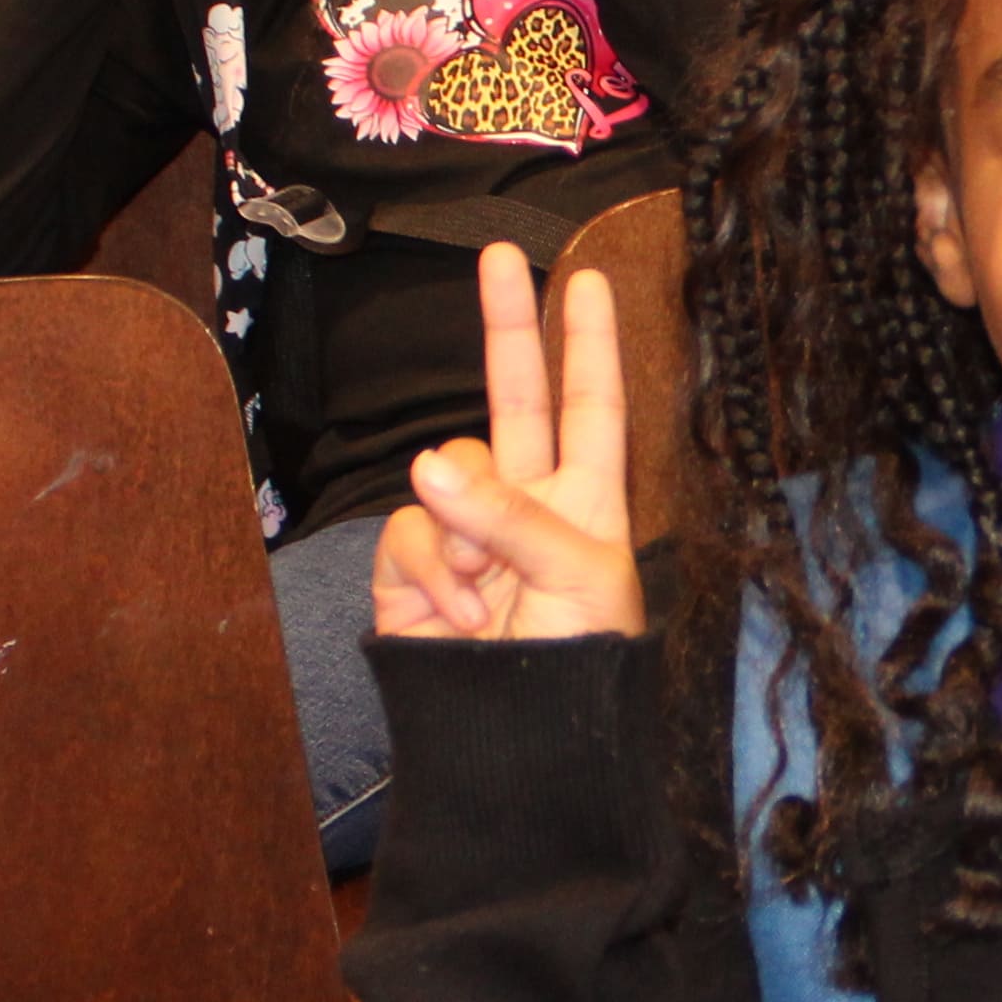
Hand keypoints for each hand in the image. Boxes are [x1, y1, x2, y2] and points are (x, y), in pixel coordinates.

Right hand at [377, 243, 647, 642]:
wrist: (518, 747)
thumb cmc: (577, 665)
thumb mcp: (572, 578)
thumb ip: (507, 515)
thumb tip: (427, 466)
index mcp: (588, 502)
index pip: (592, 407)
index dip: (590, 345)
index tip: (590, 279)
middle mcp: (529, 505)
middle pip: (515, 399)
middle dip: (506, 329)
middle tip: (498, 254)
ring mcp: (468, 533)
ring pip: (446, 472)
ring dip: (463, 526)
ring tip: (488, 590)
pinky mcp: (414, 568)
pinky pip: (410, 529)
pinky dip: (432, 567)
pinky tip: (456, 612)